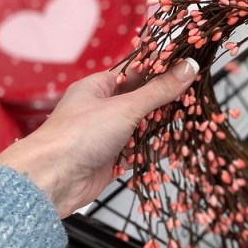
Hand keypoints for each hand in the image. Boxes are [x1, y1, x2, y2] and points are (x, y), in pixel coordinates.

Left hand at [0, 59, 198, 217]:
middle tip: (194, 97)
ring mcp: (107, 136)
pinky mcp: (111, 160)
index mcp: (98, 88)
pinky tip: (174, 147)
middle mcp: (102, 110)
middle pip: (141, 101)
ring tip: (191, 121)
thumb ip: (160, 90)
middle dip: (165, 102)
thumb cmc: (79, 135)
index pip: (135, 73)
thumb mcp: (126, 106)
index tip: (187, 69)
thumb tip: (188, 67)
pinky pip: (139, 151)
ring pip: (142, 127)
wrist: (53, 179)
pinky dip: (154, 150)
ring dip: (162, 127)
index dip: (160, 71)